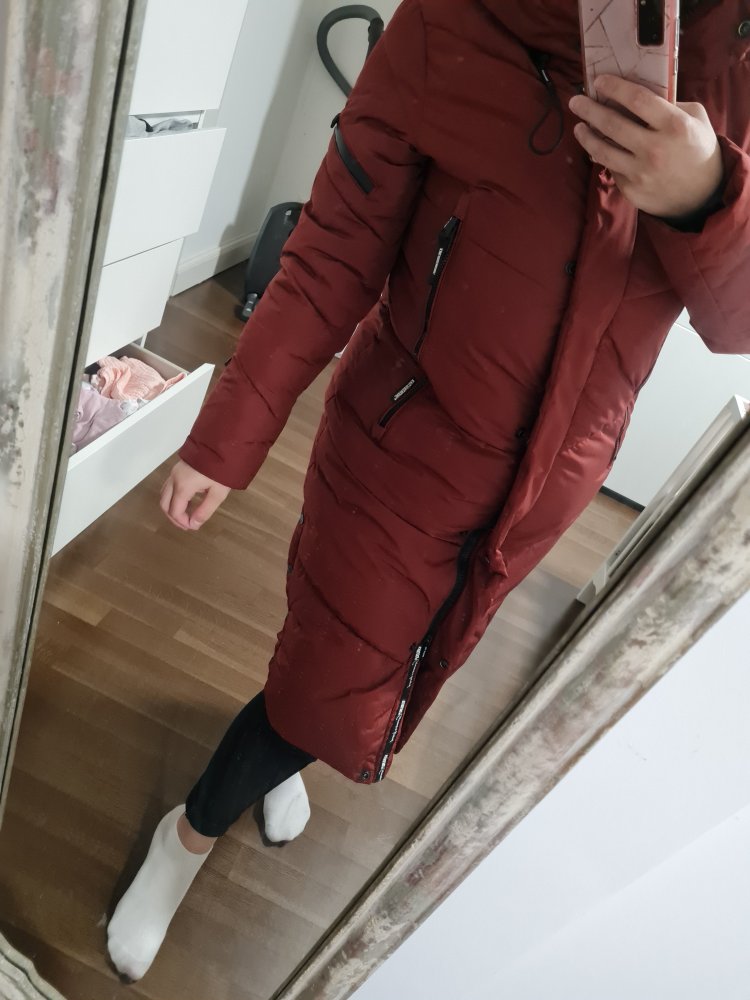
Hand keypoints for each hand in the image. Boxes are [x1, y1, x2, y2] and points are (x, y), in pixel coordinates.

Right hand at [160, 460, 230, 530]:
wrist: (224, 443)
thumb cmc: (223, 468)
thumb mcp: (218, 493)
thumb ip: (205, 510)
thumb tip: (194, 524)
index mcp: (183, 487)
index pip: (175, 511)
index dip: (182, 522)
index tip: (194, 527)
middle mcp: (174, 479)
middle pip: (164, 504)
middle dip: (173, 517)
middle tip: (187, 524)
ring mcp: (174, 472)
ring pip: (164, 495)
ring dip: (172, 507)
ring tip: (186, 515)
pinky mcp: (177, 468)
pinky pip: (169, 486)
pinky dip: (173, 497)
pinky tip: (187, 501)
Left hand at [569, 75, 722, 218]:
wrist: (702, 194)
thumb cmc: (698, 149)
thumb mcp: (696, 119)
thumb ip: (670, 105)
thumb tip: (637, 96)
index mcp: (674, 125)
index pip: (637, 100)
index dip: (614, 88)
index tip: (599, 81)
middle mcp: (655, 149)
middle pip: (612, 124)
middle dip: (589, 110)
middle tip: (575, 101)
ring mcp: (641, 172)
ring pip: (602, 151)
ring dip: (585, 136)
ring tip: (578, 127)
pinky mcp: (631, 190)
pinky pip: (611, 169)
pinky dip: (603, 157)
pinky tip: (598, 149)